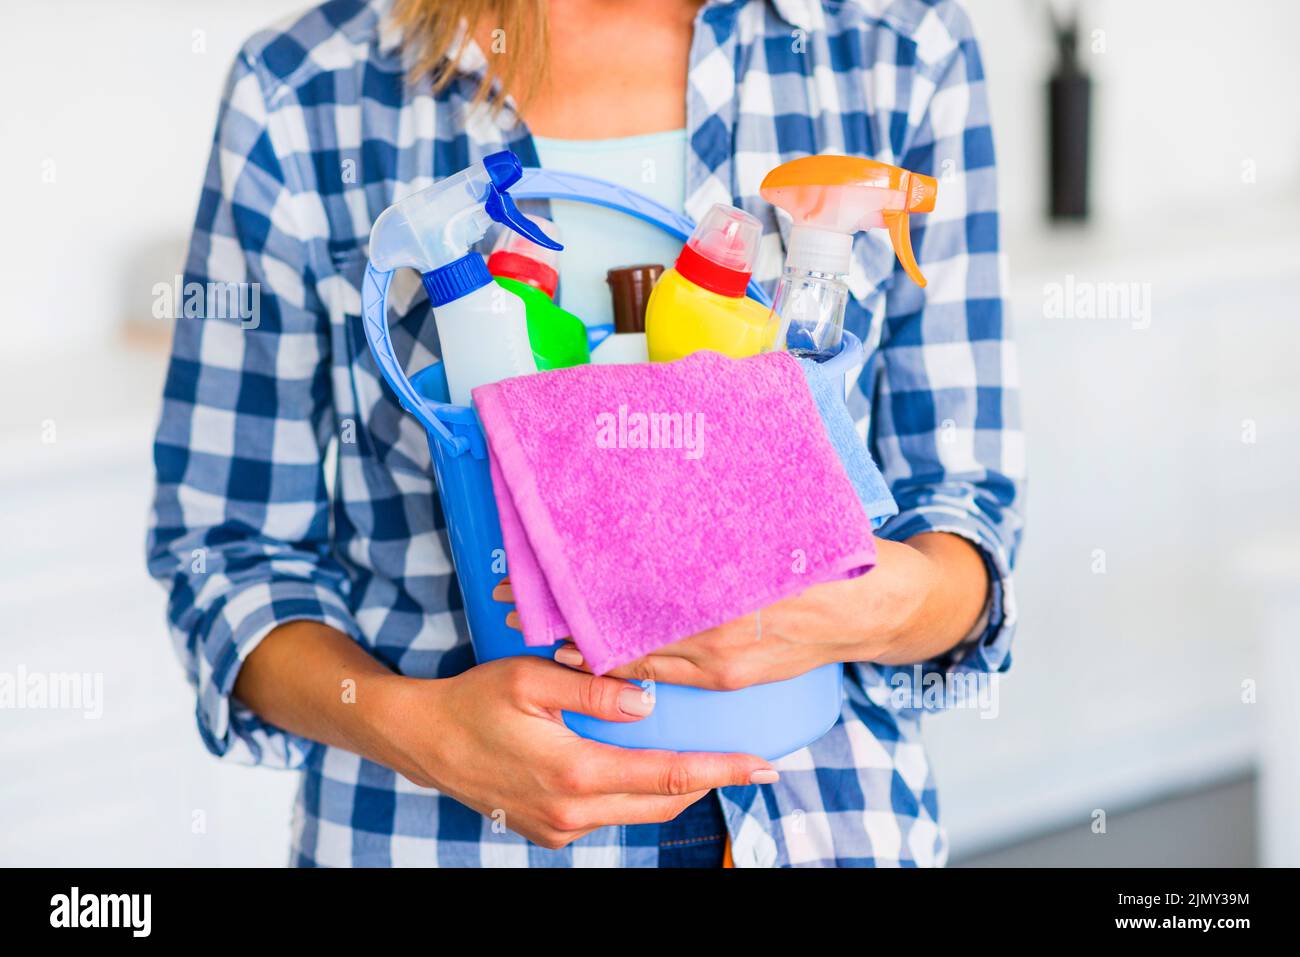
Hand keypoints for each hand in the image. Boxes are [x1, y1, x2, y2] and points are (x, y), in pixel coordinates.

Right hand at [371, 656, 777, 849]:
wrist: (422, 741)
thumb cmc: (474, 700)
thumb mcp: (531, 679)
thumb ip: (596, 691)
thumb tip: (651, 703)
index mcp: (575, 772)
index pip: (668, 776)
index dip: (722, 771)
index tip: (763, 767)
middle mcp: (572, 812)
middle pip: (663, 802)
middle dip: (709, 782)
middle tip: (747, 760)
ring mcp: (560, 828)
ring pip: (638, 812)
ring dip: (671, 787)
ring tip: (702, 758)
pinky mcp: (548, 832)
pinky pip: (609, 816)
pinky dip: (634, 794)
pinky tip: (642, 767)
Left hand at [536, 534, 985, 690]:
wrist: (878, 610)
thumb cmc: (832, 556)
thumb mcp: (780, 526)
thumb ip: (727, 520)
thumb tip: (669, 483)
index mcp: (732, 592)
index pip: (643, 595)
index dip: (590, 589)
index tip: (547, 573)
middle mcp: (722, 634)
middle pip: (631, 629)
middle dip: (577, 620)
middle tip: (525, 603)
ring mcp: (724, 662)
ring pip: (643, 659)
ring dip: (593, 650)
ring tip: (545, 636)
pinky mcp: (731, 678)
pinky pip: (669, 675)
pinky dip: (630, 666)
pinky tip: (597, 659)